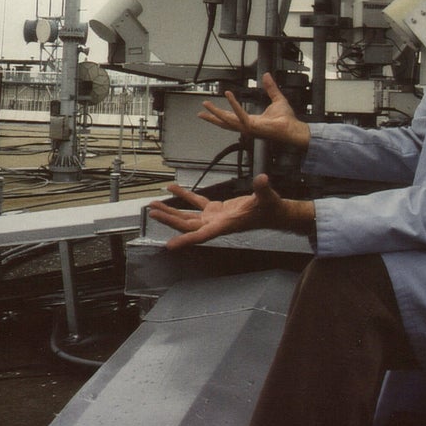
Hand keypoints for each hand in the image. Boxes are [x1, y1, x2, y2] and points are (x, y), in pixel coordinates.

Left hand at [148, 174, 309, 249]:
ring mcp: (214, 216)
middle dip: (169, 220)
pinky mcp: (216, 209)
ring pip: (187, 215)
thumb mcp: (267, 198)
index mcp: (225, 225)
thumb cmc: (270, 209)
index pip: (202, 235)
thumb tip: (262, 179)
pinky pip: (196, 202)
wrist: (274, 212)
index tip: (170, 246)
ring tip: (154, 205)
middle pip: (187, 224)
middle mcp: (215, 223)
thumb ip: (263, 189)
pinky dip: (184, 195)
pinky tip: (173, 188)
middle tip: (152, 213)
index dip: (186, 241)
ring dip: (171, 210)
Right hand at [198, 72, 309, 149]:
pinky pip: (240, 114)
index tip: (210, 109)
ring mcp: (248, 128)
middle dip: (212, 117)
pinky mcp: (252, 126)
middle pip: (225, 122)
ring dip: (216, 112)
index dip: (220, 114)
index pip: (232, 118)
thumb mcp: (277, 99)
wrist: (293, 128)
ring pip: (227, 120)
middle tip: (200, 113)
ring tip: (206, 105)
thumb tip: (266, 76)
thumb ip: (270, 87)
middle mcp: (247, 126)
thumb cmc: (287, 119)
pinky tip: (228, 95)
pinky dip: (234, 104)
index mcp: (250, 121)